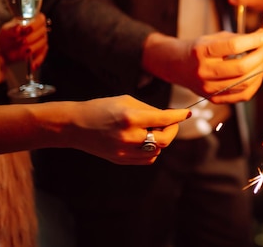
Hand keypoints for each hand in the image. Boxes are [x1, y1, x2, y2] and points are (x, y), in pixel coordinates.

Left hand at [0, 13, 47, 70]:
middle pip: (42, 32)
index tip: (26, 29)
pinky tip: (33, 65)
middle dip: (32, 37)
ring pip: (43, 43)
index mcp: (32, 21)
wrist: (5, 50)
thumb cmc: (7, 37)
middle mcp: (40, 30)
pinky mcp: (41, 51)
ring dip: (34, 48)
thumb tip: (19, 28)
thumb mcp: (6, 31)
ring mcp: (41, 41)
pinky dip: (38, 60)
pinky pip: (42, 55)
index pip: (40, 19)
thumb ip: (12, 28)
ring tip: (24, 51)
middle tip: (22, 41)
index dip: (35, 24)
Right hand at [65, 95, 190, 164]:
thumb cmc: (101, 108)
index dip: (178, 116)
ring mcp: (124, 151)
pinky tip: (145, 140)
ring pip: (157, 150)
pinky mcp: (121, 160)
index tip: (187, 113)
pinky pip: (147, 158)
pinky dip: (152, 149)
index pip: (163, 118)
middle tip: (170, 122)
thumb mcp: (127, 101)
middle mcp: (129, 137)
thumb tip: (168, 116)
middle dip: (172, 130)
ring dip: (161, 140)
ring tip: (152, 129)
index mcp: (130, 118)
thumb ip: (149, 110)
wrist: (75, 126)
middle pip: (164, 139)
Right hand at [191, 29, 262, 102]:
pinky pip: (242, 95)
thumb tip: (262, 37)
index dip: (253, 40)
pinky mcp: (215, 99)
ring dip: (260, 69)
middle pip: (241, 67)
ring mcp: (209, 88)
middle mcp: (204, 72)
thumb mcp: (213, 37)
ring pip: (244, 83)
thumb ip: (237, 38)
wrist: (177, 66)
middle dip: (260, 55)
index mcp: (202, 51)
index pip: (233, 46)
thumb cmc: (198, 49)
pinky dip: (255, 84)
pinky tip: (259, 72)